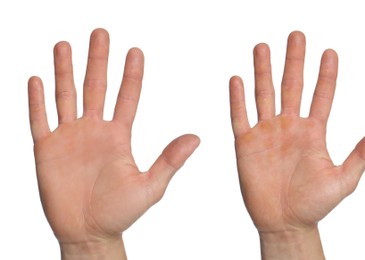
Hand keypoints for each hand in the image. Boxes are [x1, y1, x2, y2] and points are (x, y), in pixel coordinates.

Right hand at [28, 28, 199, 258]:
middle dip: (98, 60)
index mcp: (119, 136)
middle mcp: (95, 131)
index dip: (131, 74)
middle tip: (101, 33)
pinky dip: (37, 101)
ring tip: (65, 45)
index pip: (127, 97)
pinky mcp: (46, 150)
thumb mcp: (150, 187)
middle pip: (96, 87)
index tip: (136, 51)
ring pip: (66, 96)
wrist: (89, 233)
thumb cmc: (120, 213)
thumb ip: (170, 160)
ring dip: (65, 71)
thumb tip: (196, 137)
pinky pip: (39, 120)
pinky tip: (36, 79)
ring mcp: (69, 138)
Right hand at [229, 31, 364, 257]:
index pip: (321, 96)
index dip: (326, 74)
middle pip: (291, 86)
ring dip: (263, 71)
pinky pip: (240, 116)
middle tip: (296, 36)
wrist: (283, 222)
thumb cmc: (314, 205)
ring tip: (263, 47)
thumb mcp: (343, 181)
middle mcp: (289, 127)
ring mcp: (266, 133)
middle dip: (294, 61)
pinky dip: (238, 99)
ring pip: (264, 95)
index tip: (329, 52)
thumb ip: (361, 155)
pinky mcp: (246, 144)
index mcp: (313, 132)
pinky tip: (237, 79)